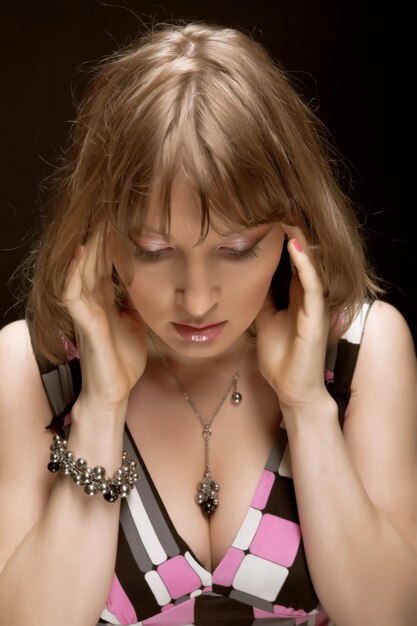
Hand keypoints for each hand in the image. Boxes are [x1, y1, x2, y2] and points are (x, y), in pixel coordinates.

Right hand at [62, 228, 146, 414]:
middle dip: (101, 235)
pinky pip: (73, 293)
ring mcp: (85, 311)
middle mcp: (92, 300)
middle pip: (93, 259)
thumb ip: (137, 300)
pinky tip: (84, 252)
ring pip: (81, 270)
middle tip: (111, 208)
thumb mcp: (137, 320)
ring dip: (89, 246)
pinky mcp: (84, 324)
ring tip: (98, 221)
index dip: (113, 239)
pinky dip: (77, 272)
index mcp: (105, 298)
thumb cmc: (124, 357)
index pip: (106, 261)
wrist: (115, 390)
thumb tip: (150, 278)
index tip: (126, 216)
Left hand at [255, 225, 329, 411]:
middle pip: (301, 257)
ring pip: (310, 265)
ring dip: (300, 240)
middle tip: (279, 204)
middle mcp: (308, 297)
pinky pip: (312, 286)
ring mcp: (314, 306)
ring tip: (288, 216)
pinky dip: (305, 265)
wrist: (291, 389)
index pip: (290, 260)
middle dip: (291, 231)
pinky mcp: (316, 317)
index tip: (265, 215)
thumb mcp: (264, 320)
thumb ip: (261, 299)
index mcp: (296, 297)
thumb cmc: (281, 357)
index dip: (280, 239)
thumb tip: (244, 278)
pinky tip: (295, 247)